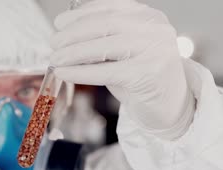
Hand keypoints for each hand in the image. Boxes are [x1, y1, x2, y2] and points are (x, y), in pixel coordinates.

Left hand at [50, 0, 194, 139]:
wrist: (169, 106)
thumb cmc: (141, 77)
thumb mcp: (122, 51)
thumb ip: (101, 39)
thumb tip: (64, 36)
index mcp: (148, 16)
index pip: (108, 7)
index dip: (79, 14)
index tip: (59, 23)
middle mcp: (154, 28)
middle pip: (104, 24)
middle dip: (72, 34)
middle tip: (53, 44)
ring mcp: (154, 50)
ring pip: (103, 46)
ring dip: (73, 53)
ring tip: (55, 59)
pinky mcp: (147, 74)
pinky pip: (106, 71)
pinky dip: (81, 72)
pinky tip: (65, 73)